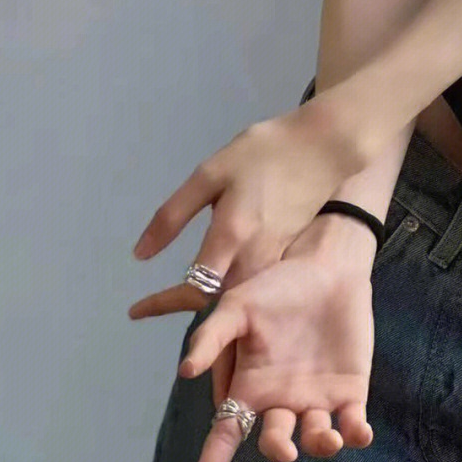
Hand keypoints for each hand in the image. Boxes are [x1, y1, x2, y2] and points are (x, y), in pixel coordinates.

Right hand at [130, 216, 378, 461]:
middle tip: (283, 448)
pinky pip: (353, 424)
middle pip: (273, 442)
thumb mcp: (237, 306)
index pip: (225, 435)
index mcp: (250, 387)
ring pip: (315, 437)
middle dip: (277, 450)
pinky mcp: (351, 391)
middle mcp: (281, 401)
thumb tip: (184, 371)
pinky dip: (356, 433)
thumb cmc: (277, 285)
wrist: (327, 266)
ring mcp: (317, 398)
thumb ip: (211, 336)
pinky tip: (359, 433)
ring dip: (320, 444)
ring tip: (327, 437)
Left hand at [131, 93, 362, 290]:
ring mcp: (274, 260)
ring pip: (240, 299)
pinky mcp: (288, 255)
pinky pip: (258, 287)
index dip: (163, 303)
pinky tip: (227, 289)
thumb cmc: (264, 152)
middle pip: (218, 304)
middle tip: (162, 311)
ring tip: (190, 311)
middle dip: (190, 316)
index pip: (193, 289)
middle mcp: (253, 258)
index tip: (137, 310)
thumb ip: (174, 215)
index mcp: (230, 237)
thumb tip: (141, 254)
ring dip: (216, 311)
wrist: (324, 145)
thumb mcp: (210, 173)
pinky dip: (239, 296)